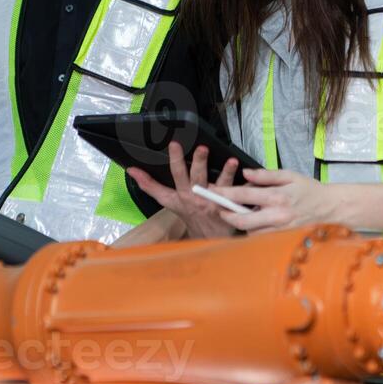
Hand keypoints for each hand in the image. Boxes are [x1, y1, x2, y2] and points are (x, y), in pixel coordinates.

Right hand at [126, 142, 240, 239]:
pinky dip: (246, 186)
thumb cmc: (189, 215)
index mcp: (181, 196)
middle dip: (198, 163)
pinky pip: (239, 195)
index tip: (174, 144)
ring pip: (220, 187)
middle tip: (202, 149)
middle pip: (196, 179)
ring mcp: (214, 203)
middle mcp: (197, 198)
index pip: (174, 176)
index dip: (173, 161)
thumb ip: (150, 186)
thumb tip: (131, 170)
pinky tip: (251, 177)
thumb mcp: (168, 201)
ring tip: (232, 162)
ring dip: (226, 173)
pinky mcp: (230, 208)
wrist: (209, 240)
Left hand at [214, 167, 343, 234]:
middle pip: (242, 220)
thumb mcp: (288, 175)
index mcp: (277, 196)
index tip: (213, 191)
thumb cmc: (310, 190)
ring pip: (250, 231)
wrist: (329, 208)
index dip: (225, 194)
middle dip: (226, 215)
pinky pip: (260, 237)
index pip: (244, 196)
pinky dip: (252, 229)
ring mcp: (279, 230)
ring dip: (239, 223)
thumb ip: (265, 175)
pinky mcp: (281, 238)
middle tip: (218, 208)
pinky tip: (253, 220)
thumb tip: (245, 174)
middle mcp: (277, 216)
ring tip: (238, 212)